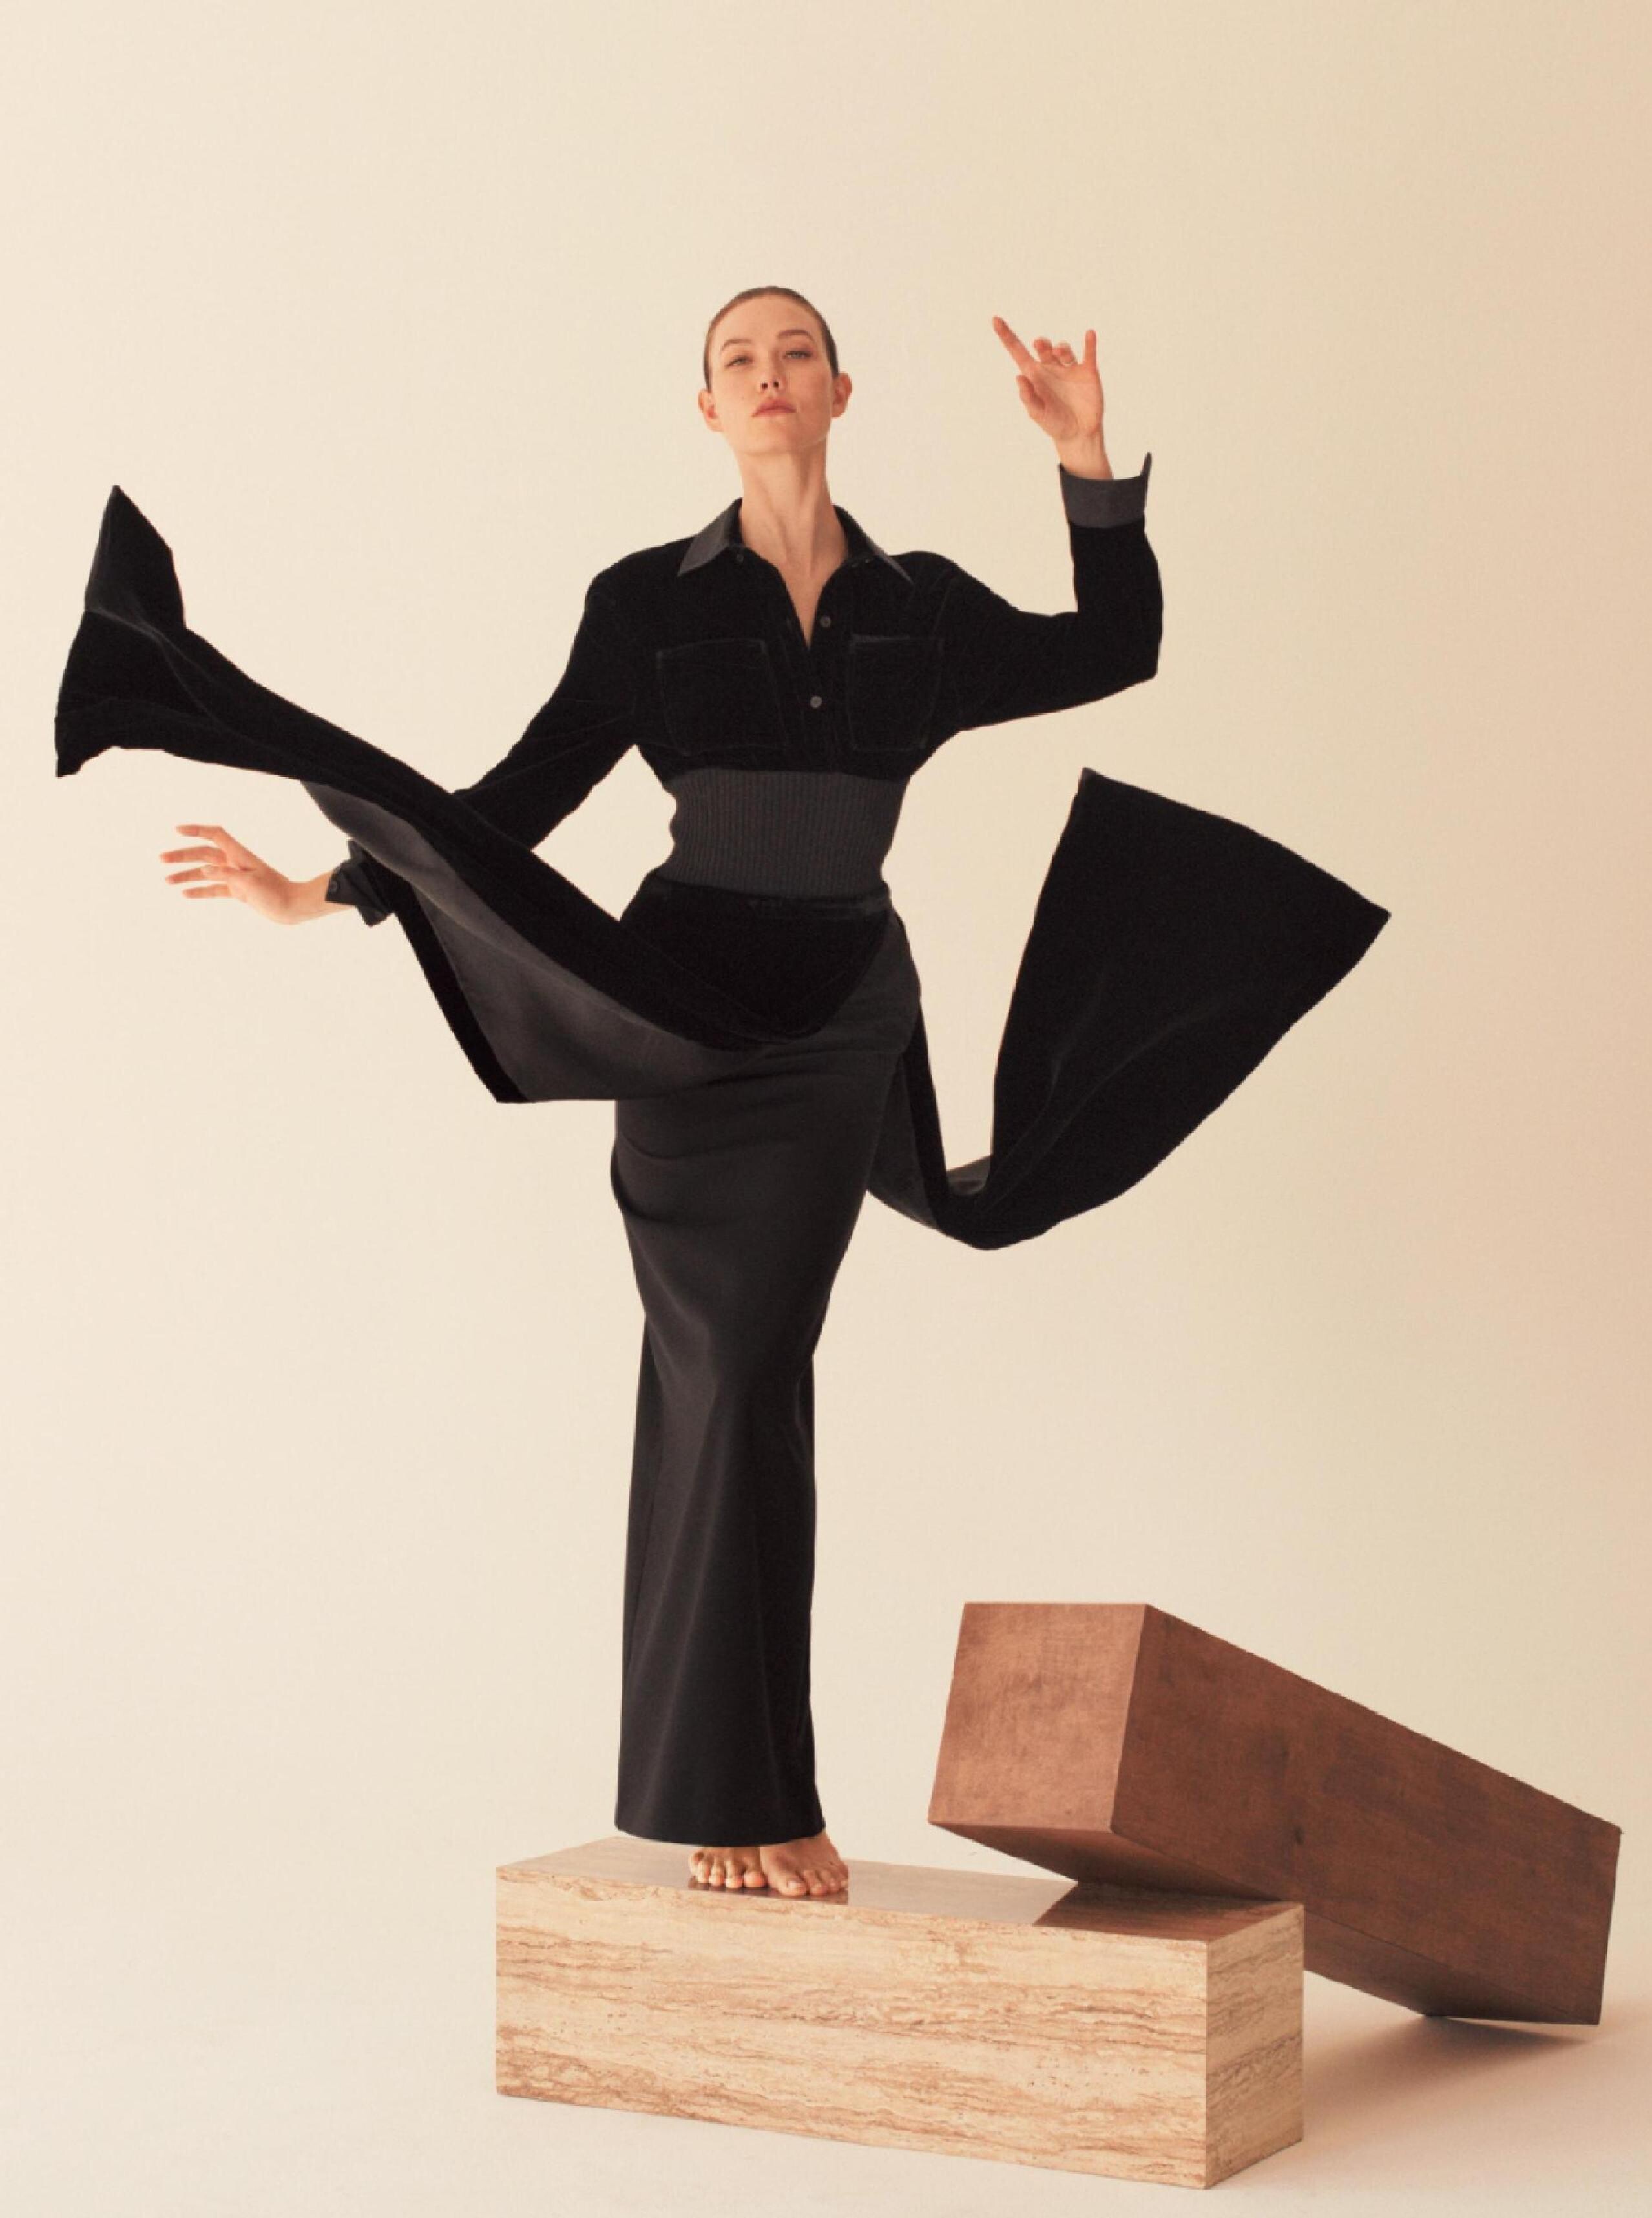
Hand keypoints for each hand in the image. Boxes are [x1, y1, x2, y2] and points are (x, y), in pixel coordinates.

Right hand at [159, 822, 306, 924]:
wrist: (294, 907)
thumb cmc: (277, 894)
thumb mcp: (250, 885)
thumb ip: (227, 876)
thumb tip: (204, 871)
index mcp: (239, 855)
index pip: (215, 835)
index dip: (196, 830)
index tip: (177, 830)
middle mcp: (235, 863)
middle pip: (204, 854)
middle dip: (182, 856)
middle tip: (161, 860)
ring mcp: (235, 877)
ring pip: (205, 873)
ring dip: (186, 875)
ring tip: (167, 881)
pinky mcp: (238, 892)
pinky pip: (214, 889)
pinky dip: (200, 891)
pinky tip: (185, 893)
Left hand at [991, 314, 1107, 458]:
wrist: (1078, 435)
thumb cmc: (1054, 424)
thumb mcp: (1037, 413)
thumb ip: (1028, 396)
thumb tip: (1018, 377)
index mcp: (1035, 376)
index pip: (1018, 352)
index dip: (1007, 336)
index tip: (995, 320)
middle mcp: (1051, 368)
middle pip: (1043, 348)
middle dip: (1042, 344)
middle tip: (1039, 344)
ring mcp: (1070, 369)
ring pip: (1063, 349)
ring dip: (1061, 348)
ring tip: (1059, 353)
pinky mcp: (1087, 372)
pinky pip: (1089, 353)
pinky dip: (1090, 343)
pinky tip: (1089, 334)